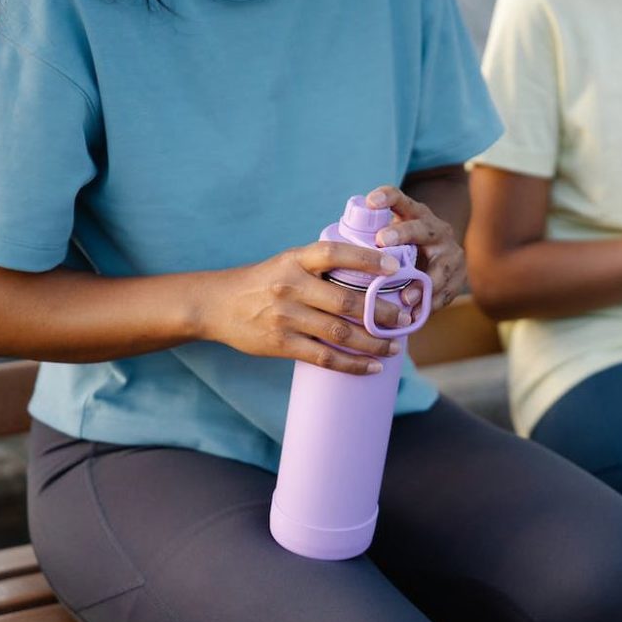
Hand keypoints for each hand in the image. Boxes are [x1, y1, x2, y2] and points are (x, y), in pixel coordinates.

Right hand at [202, 243, 412, 374]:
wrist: (216, 305)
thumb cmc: (263, 282)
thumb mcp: (287, 262)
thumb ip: (321, 267)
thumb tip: (370, 275)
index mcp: (295, 260)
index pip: (335, 254)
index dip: (367, 260)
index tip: (395, 269)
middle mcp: (291, 286)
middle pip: (346, 301)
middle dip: (382, 313)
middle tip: (406, 319)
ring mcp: (286, 317)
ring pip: (340, 333)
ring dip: (373, 342)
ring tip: (394, 347)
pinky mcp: (281, 344)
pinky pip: (324, 357)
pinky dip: (352, 364)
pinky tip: (372, 367)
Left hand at [366, 186, 465, 316]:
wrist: (442, 259)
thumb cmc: (405, 251)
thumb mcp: (394, 237)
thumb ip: (371, 240)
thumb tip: (328, 251)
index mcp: (416, 215)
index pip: (400, 199)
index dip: (386, 197)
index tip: (370, 202)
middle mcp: (436, 229)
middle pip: (420, 228)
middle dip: (401, 234)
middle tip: (381, 241)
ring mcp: (450, 253)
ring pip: (438, 267)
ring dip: (422, 284)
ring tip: (406, 298)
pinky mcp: (458, 277)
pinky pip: (445, 293)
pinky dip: (429, 305)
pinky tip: (417, 316)